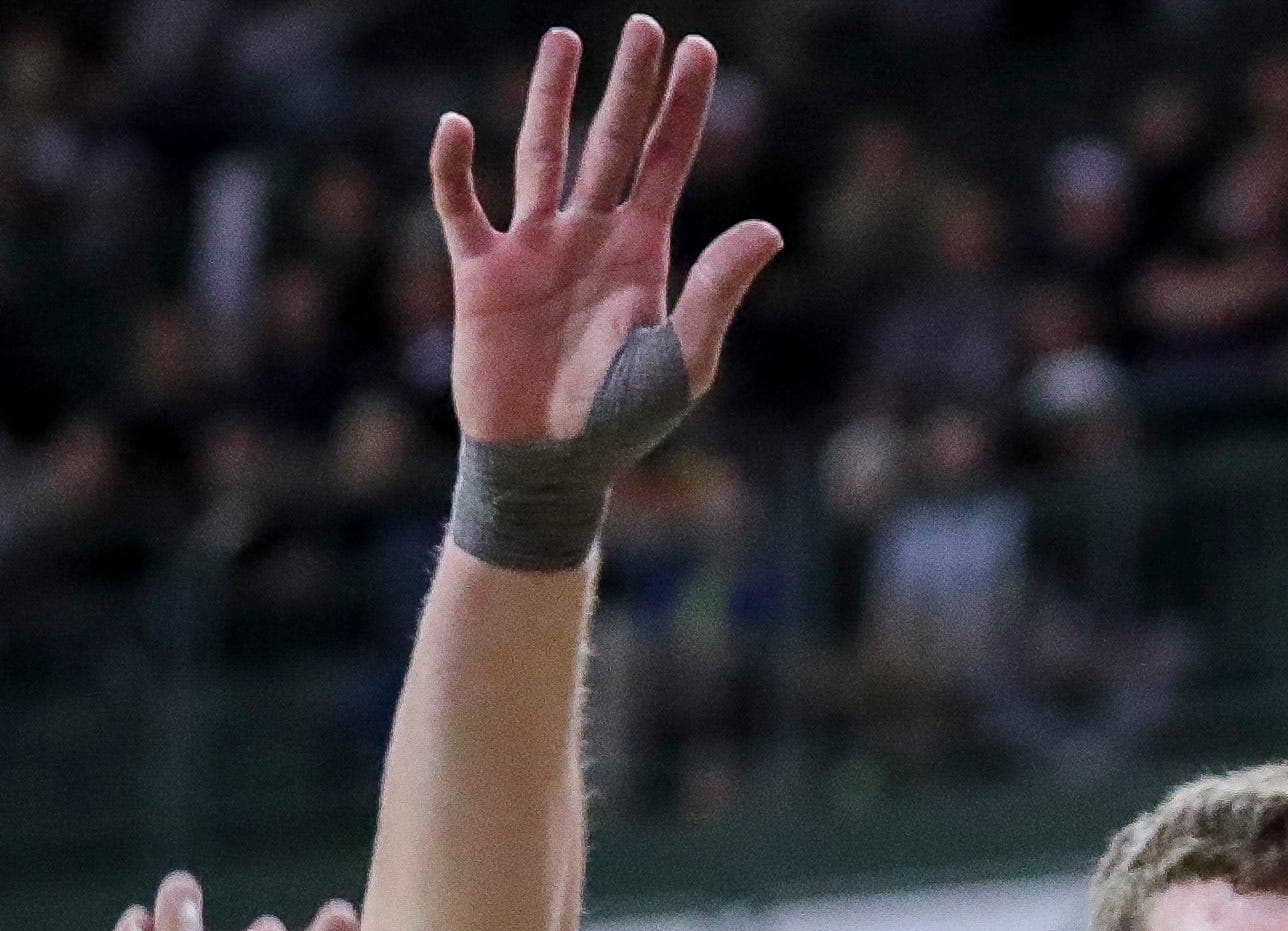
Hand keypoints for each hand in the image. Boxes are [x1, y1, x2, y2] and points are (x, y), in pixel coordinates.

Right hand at [430, 21, 780, 450]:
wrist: (551, 466)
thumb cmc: (622, 423)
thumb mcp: (682, 359)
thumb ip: (718, 290)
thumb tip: (769, 228)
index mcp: (643, 255)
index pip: (667, 163)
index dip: (683, 108)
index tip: (701, 49)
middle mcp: (590, 237)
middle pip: (611, 142)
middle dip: (629, 85)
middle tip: (645, 25)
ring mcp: (535, 248)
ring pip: (541, 153)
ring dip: (551, 97)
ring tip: (566, 39)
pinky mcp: (481, 272)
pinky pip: (461, 205)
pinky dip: (455, 166)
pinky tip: (459, 125)